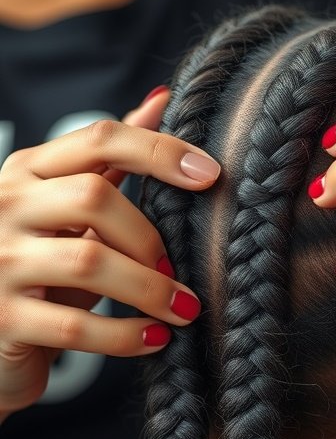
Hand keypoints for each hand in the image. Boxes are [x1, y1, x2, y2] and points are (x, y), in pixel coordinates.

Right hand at [0, 89, 219, 414]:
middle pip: (93, 197)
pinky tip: (154, 340)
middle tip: (178, 271)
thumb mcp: (71, 210)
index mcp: (27, 171)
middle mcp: (6, 206)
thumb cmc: (42, 270)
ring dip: (150, 289)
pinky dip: (125, 336)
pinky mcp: (4, 319)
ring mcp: (0, 262)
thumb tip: (161, 99)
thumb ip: (109, 160)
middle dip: (150, 237)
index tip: (211, 175)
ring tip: (182, 309)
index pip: (98, 138)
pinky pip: (76, 327)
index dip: (159, 151)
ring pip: (88, 261)